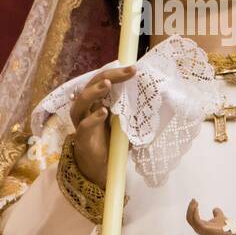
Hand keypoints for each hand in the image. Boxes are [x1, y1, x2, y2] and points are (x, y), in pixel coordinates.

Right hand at [69, 65, 136, 182]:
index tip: (134, 68)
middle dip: (110, 76)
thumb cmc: (112, 140)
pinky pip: (84, 125)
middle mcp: (86, 107)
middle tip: (127, 72)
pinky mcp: (82, 137)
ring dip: (94, 91)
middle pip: (92, 84)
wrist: (100, 166)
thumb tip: (153, 97)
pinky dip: (94, 118)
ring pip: (82, 101)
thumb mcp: (125, 121)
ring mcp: (82, 121)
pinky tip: (104, 112)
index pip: (103, 79)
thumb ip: (132, 109)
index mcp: (96, 100)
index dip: (117, 72)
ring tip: (107, 85)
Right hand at [185, 198, 229, 234]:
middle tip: (193, 200)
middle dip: (190, 208)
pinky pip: (195, 220)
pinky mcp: (203, 229)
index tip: (195, 201)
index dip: (192, 209)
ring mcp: (200, 229)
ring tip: (195, 202)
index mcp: (201, 227)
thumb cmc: (227, 229)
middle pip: (189, 218)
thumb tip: (214, 209)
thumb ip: (217, 213)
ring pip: (190, 219)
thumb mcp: (220, 218)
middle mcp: (199, 229)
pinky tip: (197, 206)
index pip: (192, 218)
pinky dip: (195, 212)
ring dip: (191, 209)